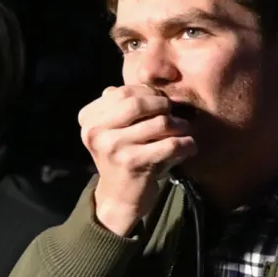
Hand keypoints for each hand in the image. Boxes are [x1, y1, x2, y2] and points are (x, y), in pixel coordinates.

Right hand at [79, 84, 195, 236]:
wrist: (120, 197)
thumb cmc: (123, 157)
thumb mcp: (114, 129)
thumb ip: (122, 104)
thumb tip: (147, 78)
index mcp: (88, 119)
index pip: (122, 92)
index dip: (147, 92)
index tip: (160, 101)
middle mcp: (96, 132)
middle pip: (139, 103)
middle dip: (163, 105)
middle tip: (174, 113)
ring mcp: (113, 147)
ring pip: (159, 123)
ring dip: (179, 125)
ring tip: (184, 130)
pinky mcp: (133, 163)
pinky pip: (170, 144)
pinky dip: (185, 144)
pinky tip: (189, 147)